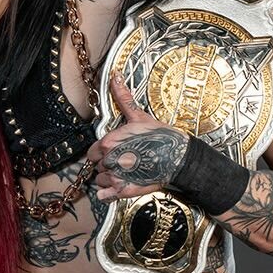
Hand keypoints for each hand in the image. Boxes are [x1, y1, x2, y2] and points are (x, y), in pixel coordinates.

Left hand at [87, 77, 188, 199]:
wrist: (179, 157)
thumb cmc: (161, 136)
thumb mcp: (139, 117)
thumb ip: (123, 99)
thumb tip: (114, 77)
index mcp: (109, 142)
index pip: (93, 152)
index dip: (102, 152)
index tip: (114, 152)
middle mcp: (110, 160)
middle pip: (97, 166)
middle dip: (108, 164)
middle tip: (124, 161)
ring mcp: (117, 177)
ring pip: (101, 181)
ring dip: (109, 178)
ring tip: (127, 172)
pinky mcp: (124, 191)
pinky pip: (105, 196)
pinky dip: (108, 194)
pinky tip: (120, 186)